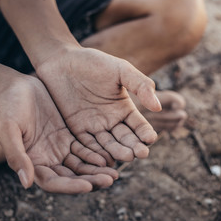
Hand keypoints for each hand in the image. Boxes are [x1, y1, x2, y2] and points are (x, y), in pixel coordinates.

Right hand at [0, 75, 117, 192]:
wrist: (15, 87)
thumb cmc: (8, 107)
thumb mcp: (8, 129)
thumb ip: (16, 155)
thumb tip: (27, 184)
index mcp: (32, 163)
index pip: (53, 182)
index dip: (70, 187)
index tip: (88, 186)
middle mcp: (47, 160)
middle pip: (71, 177)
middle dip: (91, 180)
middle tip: (110, 180)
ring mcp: (59, 149)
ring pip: (81, 165)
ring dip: (97, 170)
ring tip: (115, 172)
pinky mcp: (67, 136)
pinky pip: (84, 149)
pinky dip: (96, 154)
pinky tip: (109, 156)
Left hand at [36, 47, 161, 165]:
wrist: (61, 61)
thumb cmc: (93, 62)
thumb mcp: (120, 70)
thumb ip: (140, 85)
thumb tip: (158, 107)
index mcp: (124, 109)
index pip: (139, 126)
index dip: (146, 133)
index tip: (151, 139)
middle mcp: (111, 121)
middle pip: (125, 139)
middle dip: (134, 147)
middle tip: (140, 153)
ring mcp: (94, 127)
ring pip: (108, 145)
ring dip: (117, 152)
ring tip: (126, 157)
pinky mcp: (76, 130)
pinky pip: (87, 145)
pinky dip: (95, 153)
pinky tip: (102, 160)